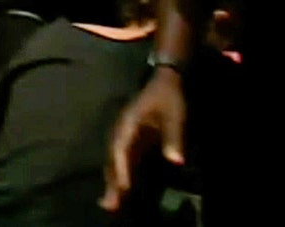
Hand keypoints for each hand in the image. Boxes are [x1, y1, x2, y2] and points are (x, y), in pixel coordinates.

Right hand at [100, 69, 185, 210]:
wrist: (164, 80)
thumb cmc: (168, 96)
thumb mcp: (174, 114)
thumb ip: (173, 137)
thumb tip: (175, 161)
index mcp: (128, 122)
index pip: (121, 148)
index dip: (121, 168)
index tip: (123, 186)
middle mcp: (121, 130)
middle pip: (113, 158)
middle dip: (111, 181)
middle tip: (109, 204)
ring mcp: (124, 135)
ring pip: (114, 161)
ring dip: (112, 181)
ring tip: (109, 203)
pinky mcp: (131, 140)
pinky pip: (122, 160)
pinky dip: (119, 175)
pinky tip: (120, 189)